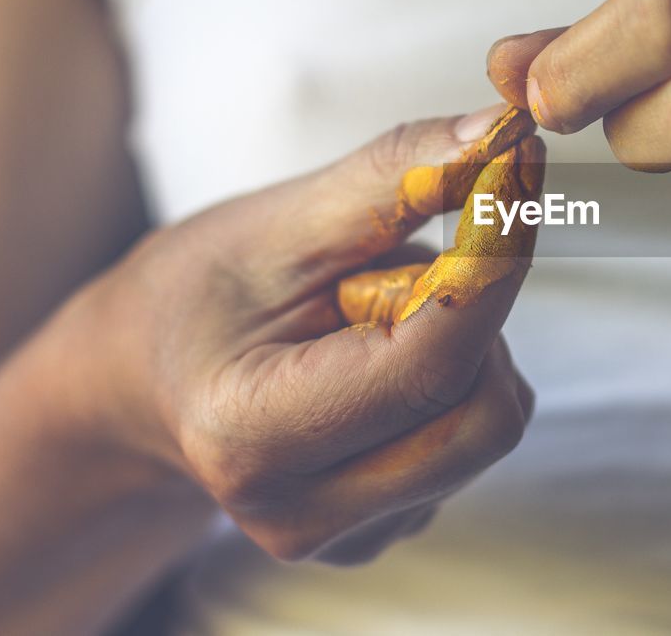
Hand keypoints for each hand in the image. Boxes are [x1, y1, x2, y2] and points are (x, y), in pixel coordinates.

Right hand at [64, 104, 542, 563]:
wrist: (152, 372)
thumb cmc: (205, 291)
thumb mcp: (282, 220)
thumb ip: (397, 175)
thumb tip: (503, 135)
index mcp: (253, 439)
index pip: (432, 362)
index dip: (493, 262)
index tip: (518, 171)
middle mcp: (302, 513)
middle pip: (485, 411)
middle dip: (475, 316)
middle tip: (402, 268)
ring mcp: (348, 535)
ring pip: (492, 424)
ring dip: (467, 346)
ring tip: (375, 317)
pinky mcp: (385, 530)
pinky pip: (475, 441)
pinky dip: (457, 380)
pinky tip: (383, 360)